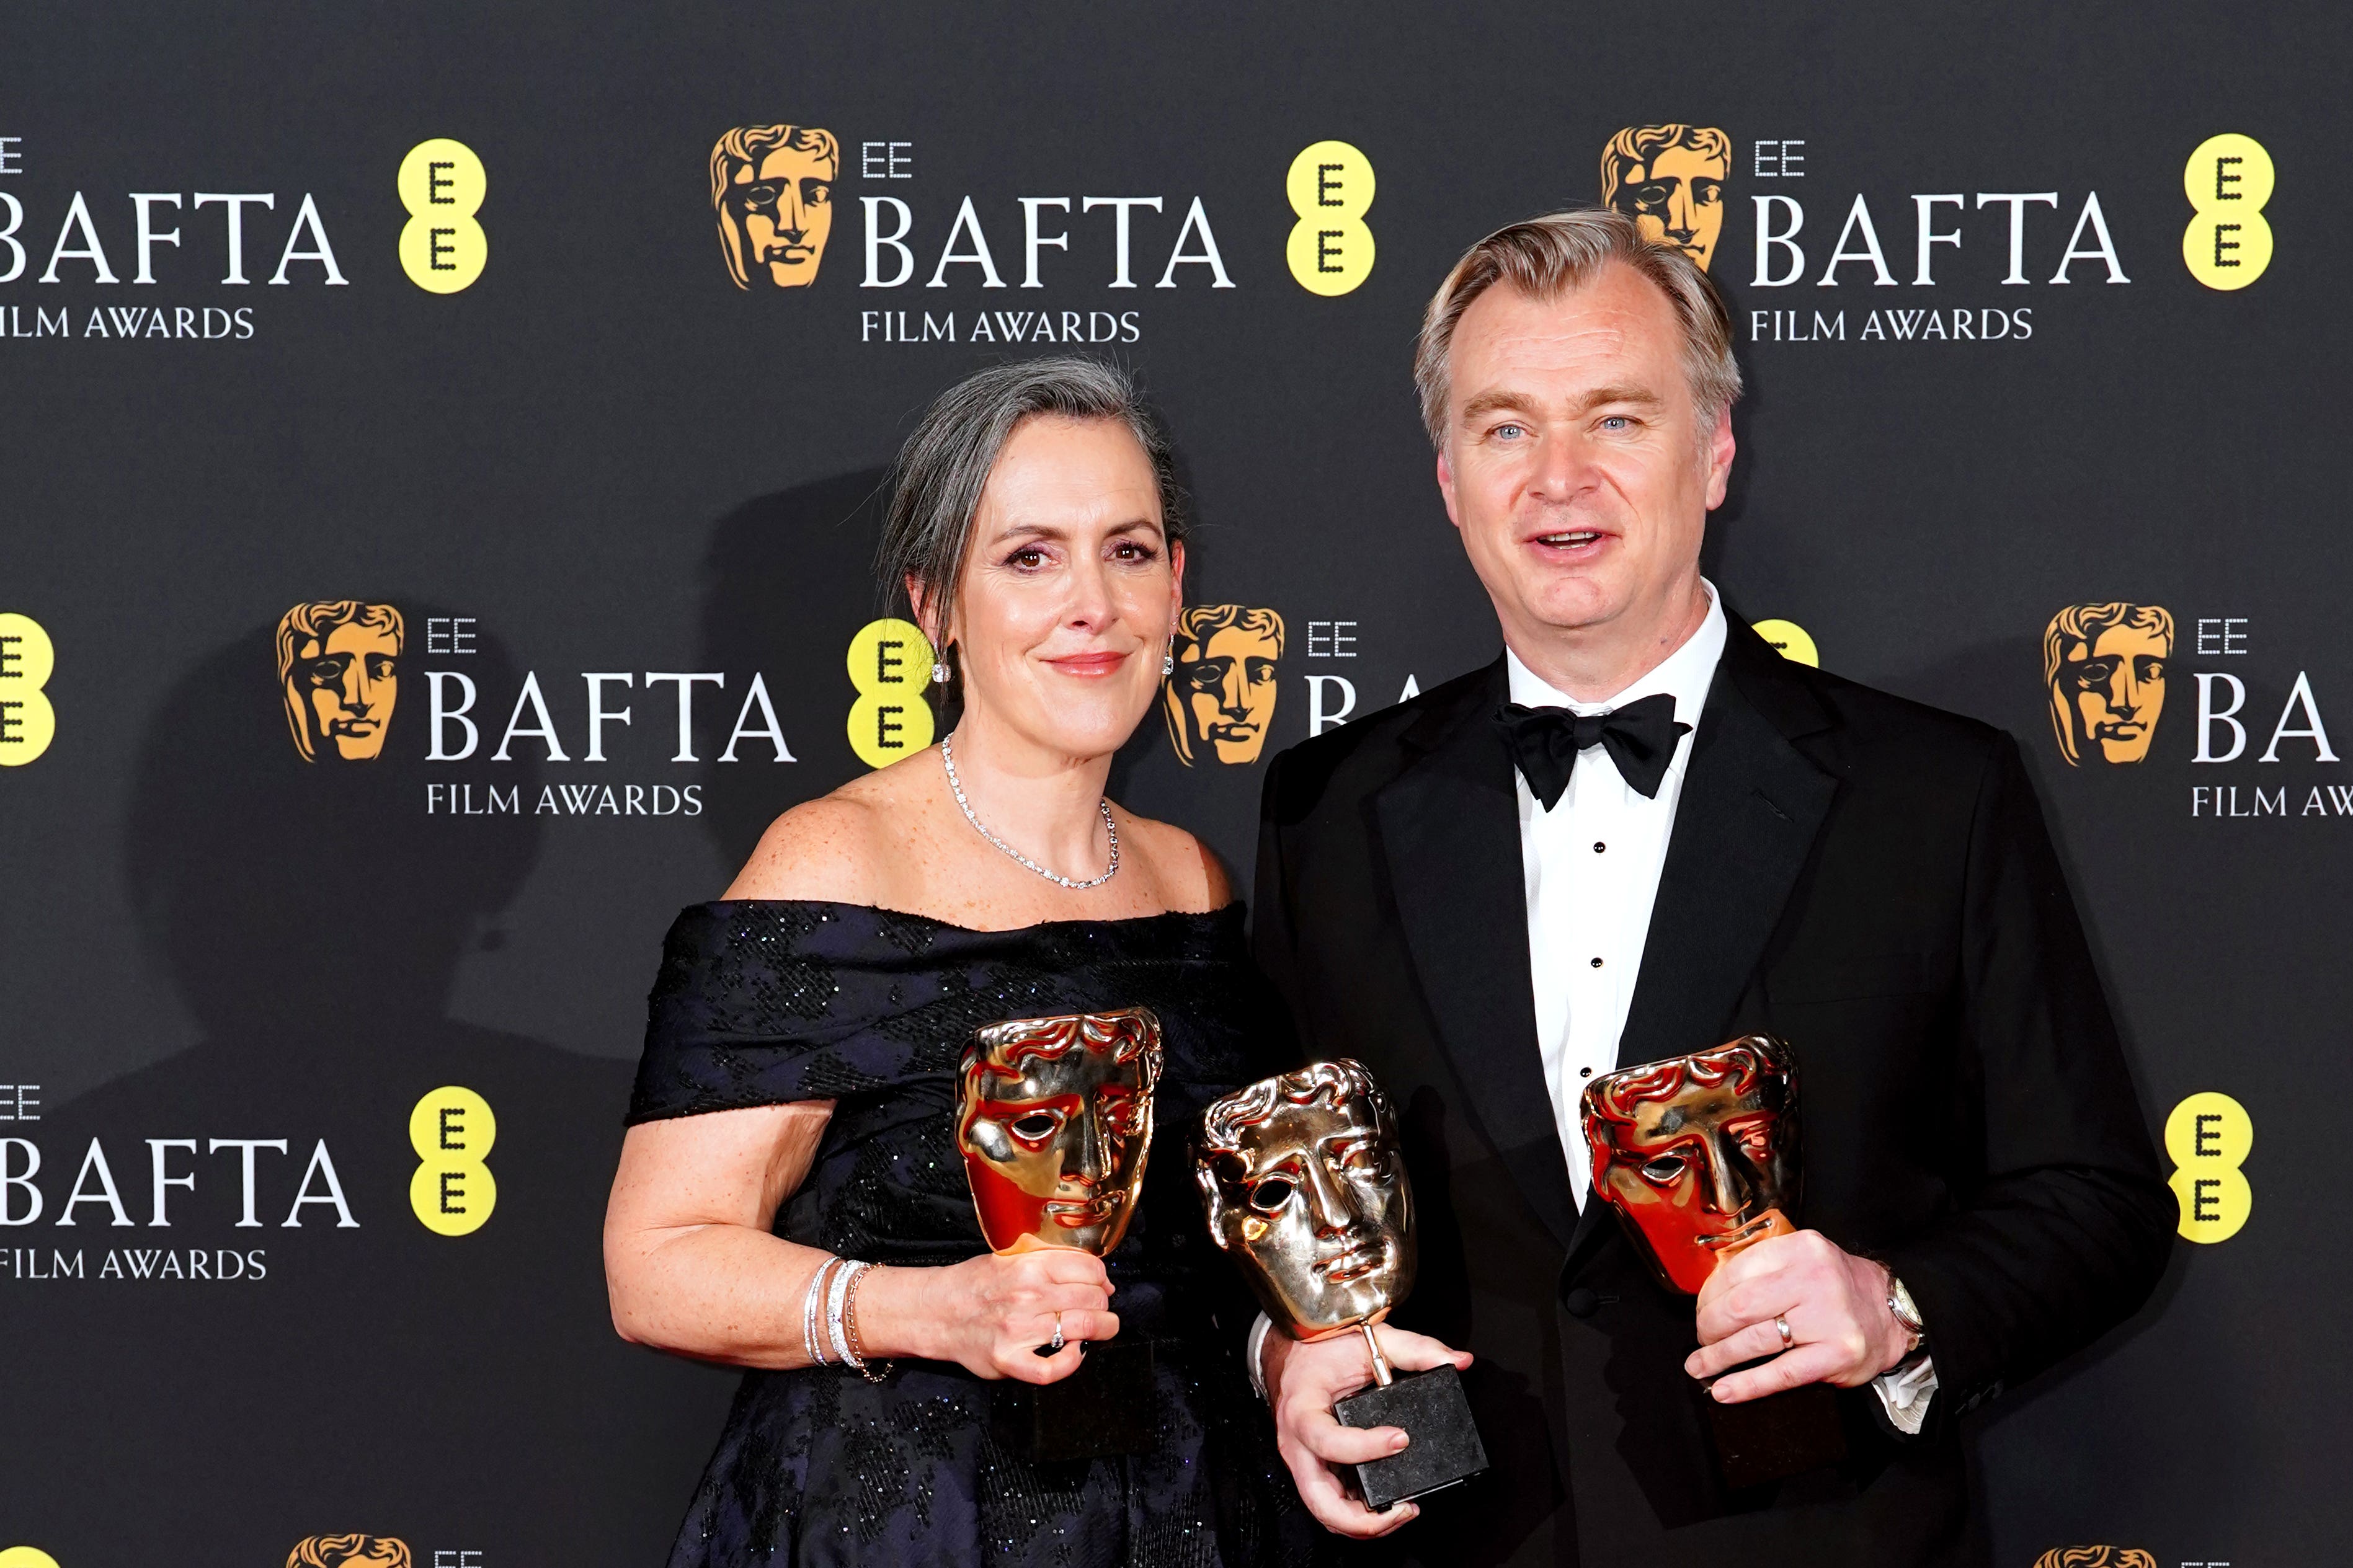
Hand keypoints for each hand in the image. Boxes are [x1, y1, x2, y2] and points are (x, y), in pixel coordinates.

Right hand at [865, 1250, 1116, 1383]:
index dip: (1102, 1279)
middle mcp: (1025, 1295)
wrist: (936, 1311)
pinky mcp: (1008, 1360)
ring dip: (1101, 1329)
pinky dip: (1071, 1363)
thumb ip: (1050, 1261)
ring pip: (1081, 1329)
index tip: (1102, 1285)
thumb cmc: (975, 1285)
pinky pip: (1051, 1370)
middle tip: (1100, 1309)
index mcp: (1028, 1266)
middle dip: (1104, 1305)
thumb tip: (1098, 1277)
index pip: (1088, 1270)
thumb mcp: (1011, 1258)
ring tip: (1102, 1329)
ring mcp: (1017, 1330)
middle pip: (1091, 1299)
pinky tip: (1076, 1353)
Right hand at [1263, 1324, 1471, 1536]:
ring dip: (1363, 1524)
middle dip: (1363, 1519)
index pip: (1328, 1441)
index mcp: (1302, 1410)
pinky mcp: (1313, 1470)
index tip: (1401, 1440)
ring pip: (1325, 1512)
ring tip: (1402, 1512)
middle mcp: (1296, 1444)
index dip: (1366, 1447)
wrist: (1296, 1356)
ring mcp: (1302, 1462)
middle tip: (1404, 1509)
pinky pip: (1331, 1504)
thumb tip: (1458, 1361)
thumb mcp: (1369, 1340)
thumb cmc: (1324, 1350)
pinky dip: (1357, 1515)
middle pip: (1320, 1501)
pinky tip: (1386, 1506)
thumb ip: (1415, 1349)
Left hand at [1684, 1229, 1910, 1402]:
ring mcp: (1827, 1318)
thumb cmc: (1837, 1289)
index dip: (1708, 1297)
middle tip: (1703, 1339)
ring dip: (1718, 1357)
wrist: (1893, 1313)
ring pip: (1754, 1340)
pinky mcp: (1837, 1354)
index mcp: (1800, 1249)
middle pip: (1739, 1307)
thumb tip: (1709, 1300)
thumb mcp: (1804, 1261)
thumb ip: (1764, 1271)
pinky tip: (1724, 1390)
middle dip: (1709, 1328)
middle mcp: (1814, 1279)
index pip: (1735, 1272)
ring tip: (1700, 1365)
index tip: (1701, 1311)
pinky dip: (1746, 1385)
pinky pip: (1780, 1373)